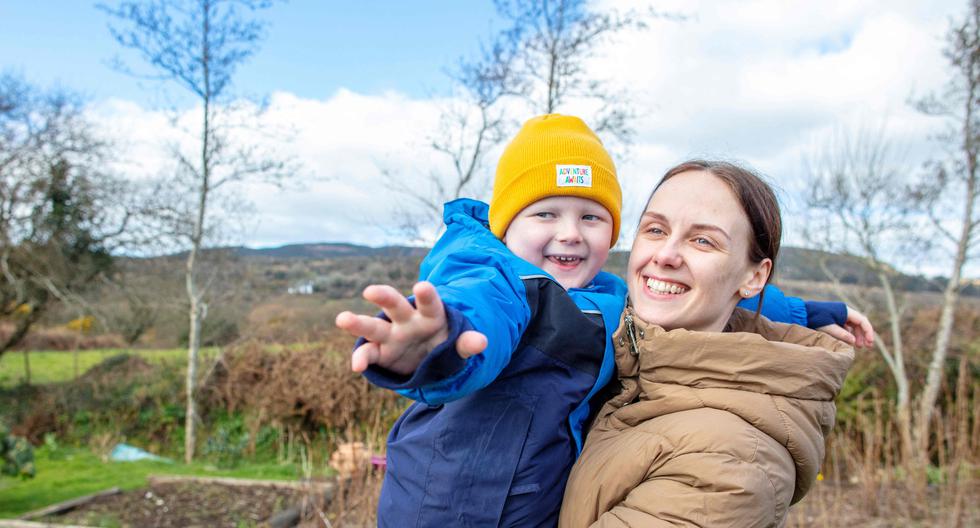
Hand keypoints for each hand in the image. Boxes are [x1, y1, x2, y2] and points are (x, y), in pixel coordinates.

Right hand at [335, 281, 487, 374]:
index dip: (426, 295)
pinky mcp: (380, 352)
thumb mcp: (457, 345)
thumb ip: (466, 343)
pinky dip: (361, 358)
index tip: (421, 286)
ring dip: (357, 323)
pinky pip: (368, 354)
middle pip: (394, 306)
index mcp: (429, 315)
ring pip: (373, 326)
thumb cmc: (443, 343)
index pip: (429, 303)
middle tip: (371, 290)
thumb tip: (482, 342)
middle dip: (383, 297)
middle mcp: (406, 320)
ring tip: (342, 318)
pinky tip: (357, 366)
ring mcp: (390, 336)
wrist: (428, 357)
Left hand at [816, 306, 874, 347]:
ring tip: (857, 346)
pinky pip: (846, 327)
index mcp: (845, 311)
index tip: (870, 342)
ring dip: (856, 336)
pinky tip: (848, 342)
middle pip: (859, 324)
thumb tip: (853, 341)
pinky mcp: (835, 319)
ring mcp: (840, 315)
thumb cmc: (815, 318)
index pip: (862, 321)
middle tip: (866, 347)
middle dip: (863, 335)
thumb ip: (841, 335)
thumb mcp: (828, 328)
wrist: (802, 313)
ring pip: (853, 326)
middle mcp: (844, 312)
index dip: (868, 332)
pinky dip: (848, 334)